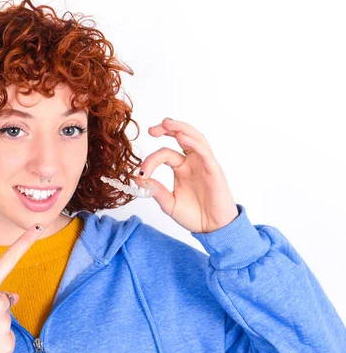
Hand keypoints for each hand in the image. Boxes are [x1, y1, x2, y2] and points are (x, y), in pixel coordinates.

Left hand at [130, 117, 238, 233]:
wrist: (214, 230)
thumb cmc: (195, 216)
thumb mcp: (169, 204)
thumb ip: (155, 191)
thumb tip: (138, 178)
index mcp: (182, 168)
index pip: (165, 154)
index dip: (150, 160)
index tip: (140, 173)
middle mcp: (193, 162)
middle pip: (181, 136)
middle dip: (166, 129)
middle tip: (151, 129)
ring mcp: (204, 164)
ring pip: (194, 138)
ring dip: (181, 128)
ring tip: (166, 123)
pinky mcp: (214, 170)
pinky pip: (204, 152)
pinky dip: (193, 143)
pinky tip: (181, 137)